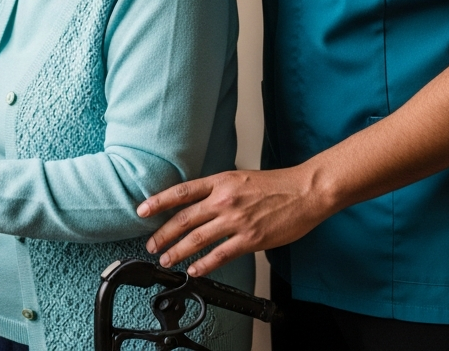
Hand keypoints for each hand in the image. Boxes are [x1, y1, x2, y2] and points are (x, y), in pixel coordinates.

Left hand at [137, 166, 335, 276]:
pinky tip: (194, 270)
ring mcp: (237, 220)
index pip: (182, 192)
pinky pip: (221, 254)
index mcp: (221, 181)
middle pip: (184, 218)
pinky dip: (204, 264)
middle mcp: (224, 199)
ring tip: (166, 259)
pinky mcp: (251, 238)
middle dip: (163, 234)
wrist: (305, 191)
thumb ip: (219, 189)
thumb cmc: (277, 185)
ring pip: (197, 238)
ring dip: (178, 251)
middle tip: (151, 244)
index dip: (158, 201)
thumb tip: (200, 202)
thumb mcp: (241, 177)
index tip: (142, 210)